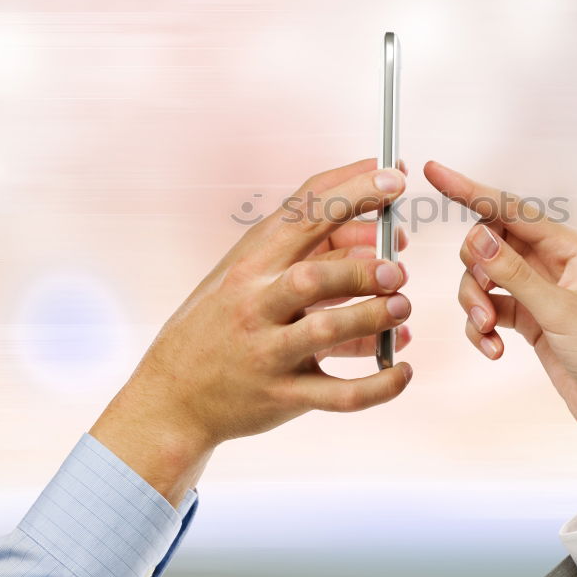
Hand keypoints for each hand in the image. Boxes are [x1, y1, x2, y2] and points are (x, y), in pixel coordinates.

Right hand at [91, 159, 413, 505]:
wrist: (174, 396)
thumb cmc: (222, 321)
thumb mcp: (247, 275)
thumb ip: (305, 252)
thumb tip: (378, 235)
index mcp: (251, 265)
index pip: (304, 218)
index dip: (353, 192)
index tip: (395, 179)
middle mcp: (255, 305)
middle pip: (311, 278)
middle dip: (361, 268)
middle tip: (399, 267)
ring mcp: (268, 353)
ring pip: (325, 332)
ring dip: (372, 317)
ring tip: (402, 308)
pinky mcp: (283, 397)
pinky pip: (340, 395)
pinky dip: (379, 385)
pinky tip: (403, 371)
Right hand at [424, 160, 576, 520]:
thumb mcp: (559, 311)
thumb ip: (514, 273)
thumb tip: (477, 236)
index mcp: (568, 246)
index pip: (508, 208)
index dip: (469, 189)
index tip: (435, 172)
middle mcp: (551, 260)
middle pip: (488, 244)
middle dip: (474, 271)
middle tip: (480, 300)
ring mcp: (537, 288)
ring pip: (483, 278)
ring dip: (475, 303)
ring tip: (486, 332)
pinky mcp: (527, 316)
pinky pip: (489, 308)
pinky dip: (482, 327)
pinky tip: (493, 349)